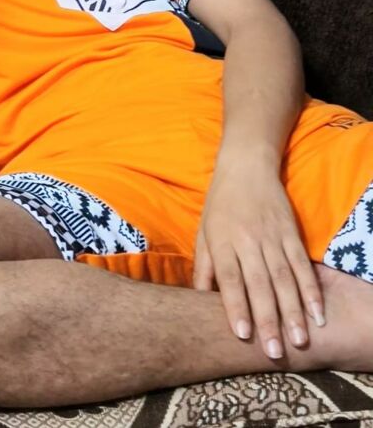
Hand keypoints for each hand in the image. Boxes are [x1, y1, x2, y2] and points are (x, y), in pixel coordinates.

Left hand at [193, 163, 324, 358]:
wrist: (246, 165)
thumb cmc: (220, 203)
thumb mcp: (204, 231)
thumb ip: (203, 266)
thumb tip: (198, 299)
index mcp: (223, 240)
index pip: (230, 278)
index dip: (237, 306)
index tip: (244, 334)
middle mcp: (248, 240)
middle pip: (260, 283)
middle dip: (269, 319)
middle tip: (275, 351)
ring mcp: (272, 236)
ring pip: (285, 277)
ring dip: (294, 311)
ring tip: (300, 340)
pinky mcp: (290, 232)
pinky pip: (303, 264)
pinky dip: (311, 288)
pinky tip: (317, 311)